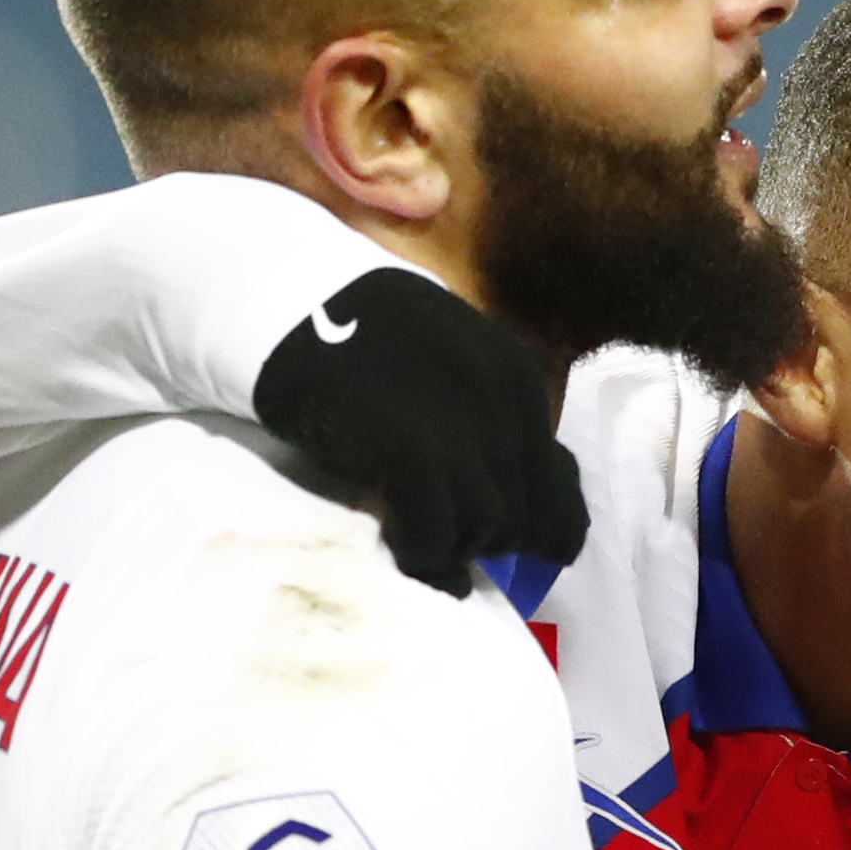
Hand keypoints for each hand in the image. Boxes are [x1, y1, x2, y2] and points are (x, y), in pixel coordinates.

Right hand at [253, 269, 588, 592]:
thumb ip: (488, 426)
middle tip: (441, 535)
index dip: (540, 532)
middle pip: (528, 517)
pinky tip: (394, 538)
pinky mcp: (412, 443)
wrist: (286, 298)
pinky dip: (419, 551)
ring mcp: (463, 421)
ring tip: (412, 533)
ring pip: (488, 530)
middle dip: (488, 541)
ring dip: (451, 546)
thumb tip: (522, 516)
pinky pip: (436, 532)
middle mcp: (506, 400)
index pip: (564, 486)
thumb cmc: (361, 341)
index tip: (504, 547)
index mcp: (518, 378)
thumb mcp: (446, 370)